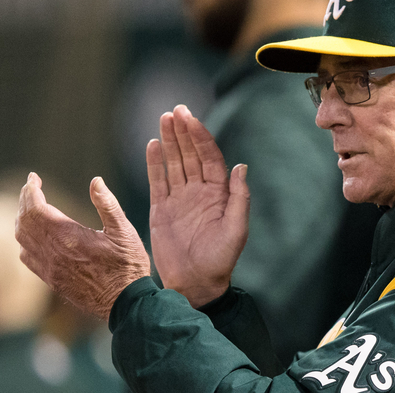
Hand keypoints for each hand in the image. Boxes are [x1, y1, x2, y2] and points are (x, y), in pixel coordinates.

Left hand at [16, 173, 149, 320]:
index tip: (33, 177)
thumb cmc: (128, 266)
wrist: (124, 303)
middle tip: (31, 186)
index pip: (36, 208)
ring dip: (22, 218)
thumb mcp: (124, 231)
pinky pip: (26, 256)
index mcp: (69, 237)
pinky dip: (25, 239)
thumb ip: (108, 204)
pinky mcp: (51, 280)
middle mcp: (53, 253)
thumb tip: (96, 180)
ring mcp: (50, 268)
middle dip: (25, 199)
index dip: (31, 189)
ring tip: (31, 205)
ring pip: (22, 238)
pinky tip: (35, 234)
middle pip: (24, 220)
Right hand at [147, 105, 249, 307]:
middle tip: (175, 110)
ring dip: (170, 141)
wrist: (196, 283)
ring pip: (174, 163)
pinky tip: (153, 145)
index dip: (200, 137)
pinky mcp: (162, 209)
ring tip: (164, 119)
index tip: (191, 119)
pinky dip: (155, 163)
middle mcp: (198, 191)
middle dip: (183, 132)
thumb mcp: (237, 229)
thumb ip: (239, 197)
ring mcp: (179, 199)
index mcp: (218, 193)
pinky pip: (158, 181)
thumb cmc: (221, 259)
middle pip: (190, 155)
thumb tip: (241, 166)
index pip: (209, 157)